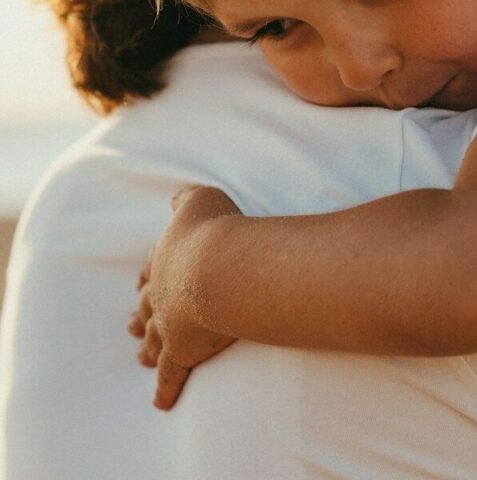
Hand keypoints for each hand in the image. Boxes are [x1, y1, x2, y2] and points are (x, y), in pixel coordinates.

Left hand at [128, 184, 240, 409]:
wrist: (220, 267)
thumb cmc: (215, 229)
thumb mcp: (200, 199)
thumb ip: (186, 198)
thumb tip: (176, 198)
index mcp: (165, 258)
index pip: (152, 269)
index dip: (148, 276)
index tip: (141, 284)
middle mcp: (161, 292)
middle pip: (146, 306)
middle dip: (140, 315)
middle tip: (131, 325)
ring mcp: (169, 324)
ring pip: (153, 339)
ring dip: (147, 347)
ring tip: (140, 357)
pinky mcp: (182, 351)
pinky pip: (170, 374)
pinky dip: (165, 388)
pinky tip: (161, 402)